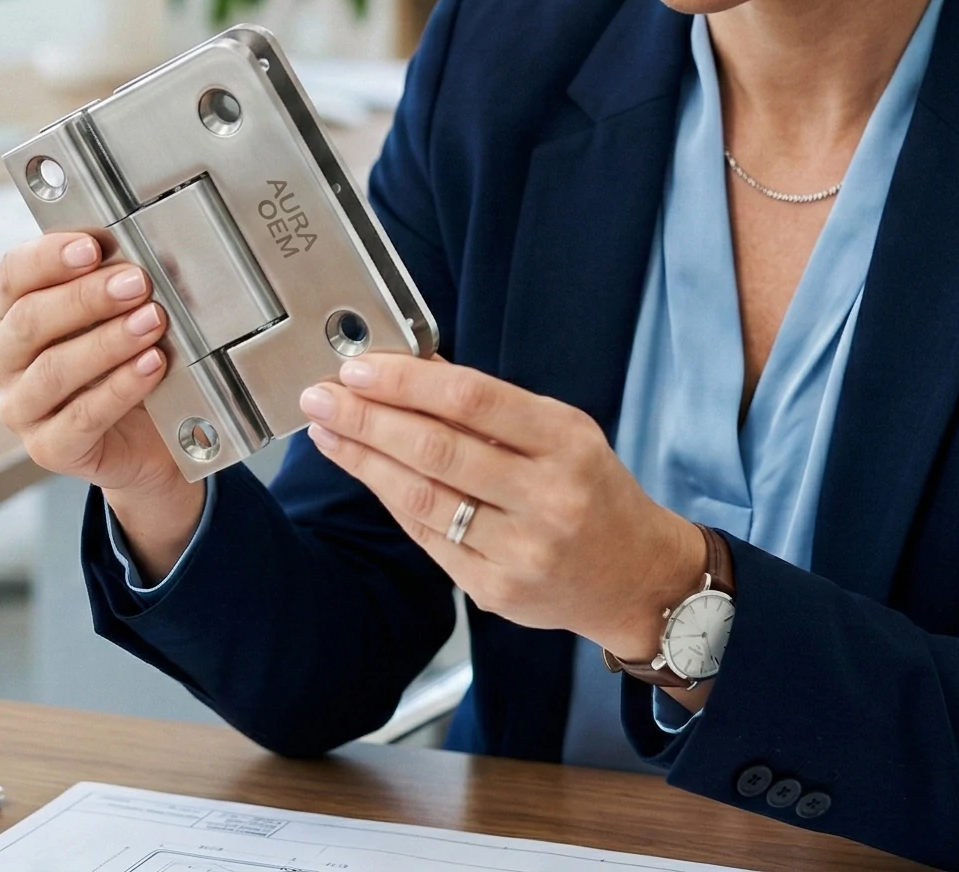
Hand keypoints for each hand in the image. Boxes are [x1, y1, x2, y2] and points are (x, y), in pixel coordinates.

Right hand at [0, 233, 197, 532]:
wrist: (147, 437)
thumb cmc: (122, 362)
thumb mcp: (110, 315)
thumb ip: (107, 283)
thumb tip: (130, 256)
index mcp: (8, 315)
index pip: (11, 276)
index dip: (48, 258)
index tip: (92, 246)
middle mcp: (3, 361)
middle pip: (29, 321)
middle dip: (86, 297)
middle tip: (137, 282)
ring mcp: (19, 409)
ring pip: (54, 369)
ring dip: (108, 342)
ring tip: (151, 321)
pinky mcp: (47, 449)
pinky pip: (83, 416)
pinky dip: (121, 386)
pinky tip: (151, 365)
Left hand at [300, 353, 705, 663]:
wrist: (636, 579)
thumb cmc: (593, 492)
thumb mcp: (561, 432)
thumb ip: (489, 405)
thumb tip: (412, 367)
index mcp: (566, 443)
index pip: (472, 401)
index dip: (407, 382)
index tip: (359, 368)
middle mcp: (546, 498)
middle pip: (436, 450)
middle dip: (367, 418)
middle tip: (322, 396)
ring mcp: (519, 550)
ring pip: (420, 497)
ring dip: (363, 459)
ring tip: (327, 430)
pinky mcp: (494, 590)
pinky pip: (427, 536)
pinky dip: (388, 498)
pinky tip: (363, 471)